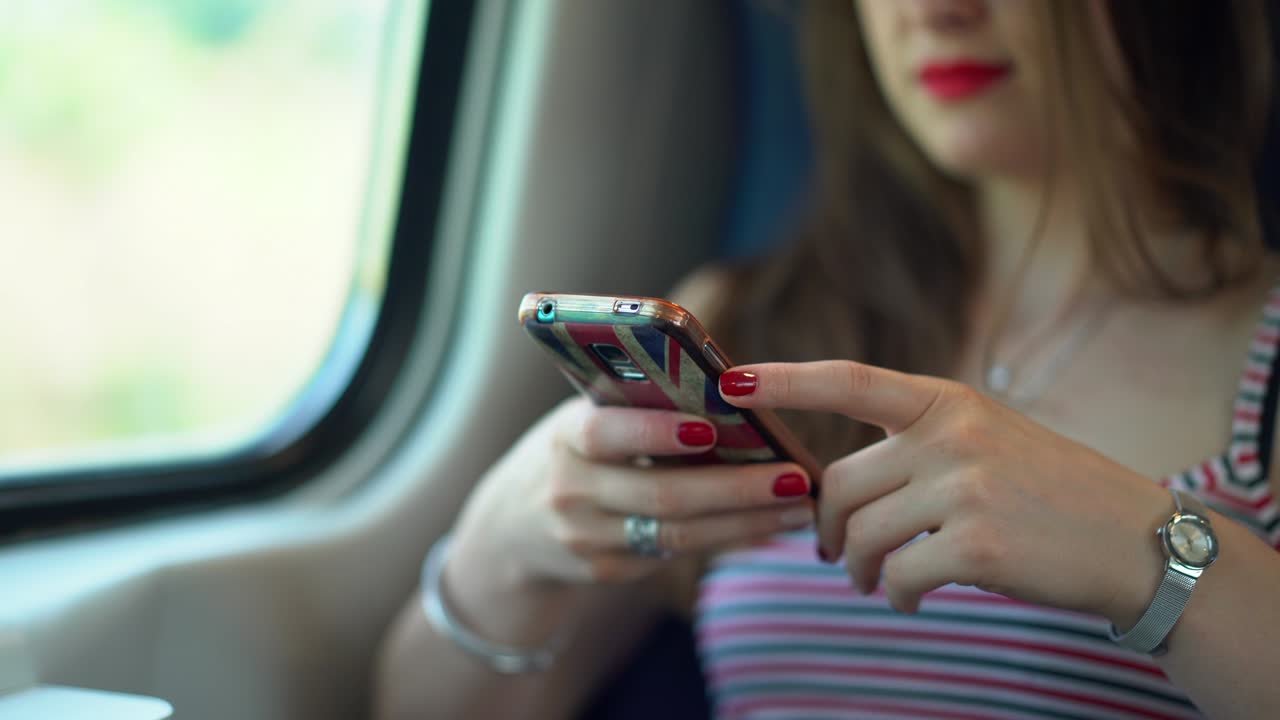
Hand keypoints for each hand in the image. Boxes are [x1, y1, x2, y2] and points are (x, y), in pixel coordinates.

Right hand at [452, 397, 814, 590]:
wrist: (512, 526)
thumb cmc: (574, 450)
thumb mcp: (586, 418)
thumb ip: (637, 406)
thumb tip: (729, 393)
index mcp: (566, 437)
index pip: (607, 434)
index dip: (655, 432)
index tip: (711, 426)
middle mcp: (571, 492)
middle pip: (660, 495)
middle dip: (734, 487)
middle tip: (792, 476)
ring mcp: (586, 540)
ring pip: (676, 536)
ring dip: (744, 522)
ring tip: (798, 506)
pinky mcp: (606, 572)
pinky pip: (675, 558)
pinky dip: (726, 540)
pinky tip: (767, 527)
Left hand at [718, 361, 1170, 626]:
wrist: (1136, 540)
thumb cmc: (1050, 491)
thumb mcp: (987, 438)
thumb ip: (916, 444)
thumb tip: (833, 486)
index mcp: (947, 400)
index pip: (849, 380)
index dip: (784, 380)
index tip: (731, 383)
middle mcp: (951, 434)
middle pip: (840, 482)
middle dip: (826, 525)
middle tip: (833, 553)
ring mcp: (965, 487)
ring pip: (863, 534)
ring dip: (859, 568)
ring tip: (876, 581)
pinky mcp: (976, 544)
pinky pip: (900, 576)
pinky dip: (897, 596)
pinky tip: (913, 599)